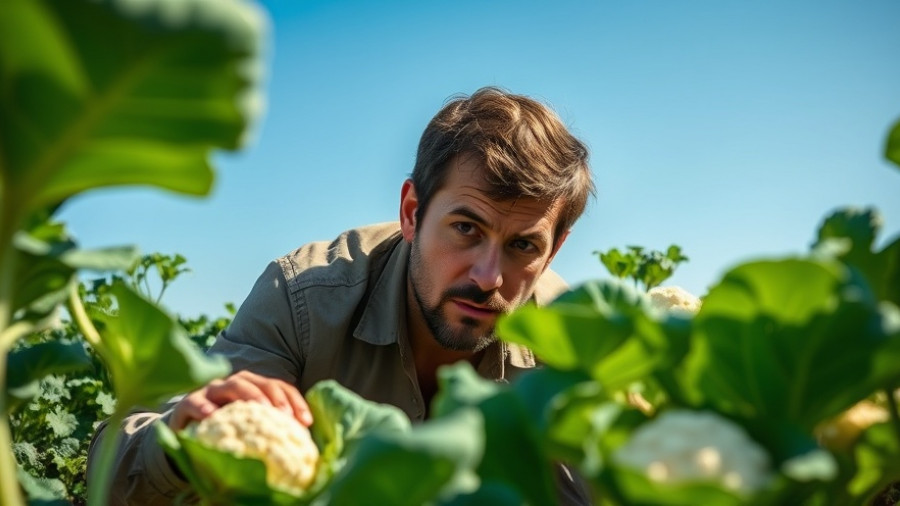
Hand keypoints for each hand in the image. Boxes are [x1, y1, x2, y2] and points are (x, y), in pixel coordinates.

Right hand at [168, 370, 312, 430]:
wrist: (187, 436)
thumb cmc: (226, 431)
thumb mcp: (251, 428)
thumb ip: (272, 427)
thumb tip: (301, 437)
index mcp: (253, 387)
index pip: (278, 387)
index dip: (294, 401)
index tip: (307, 421)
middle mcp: (234, 385)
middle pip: (258, 383)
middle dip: (275, 397)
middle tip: (286, 415)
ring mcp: (211, 392)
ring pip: (232, 385)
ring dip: (249, 395)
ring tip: (262, 410)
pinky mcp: (188, 403)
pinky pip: (195, 402)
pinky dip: (204, 407)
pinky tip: (212, 415)